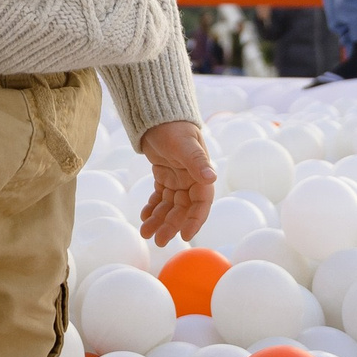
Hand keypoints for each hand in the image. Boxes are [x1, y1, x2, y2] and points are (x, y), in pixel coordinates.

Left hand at [137, 120, 216, 246]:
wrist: (157, 115)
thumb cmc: (173, 127)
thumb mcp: (184, 144)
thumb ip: (197, 161)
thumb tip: (212, 177)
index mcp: (200, 174)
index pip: (201, 203)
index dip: (195, 220)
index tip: (184, 235)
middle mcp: (191, 180)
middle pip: (183, 209)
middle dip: (171, 225)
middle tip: (158, 240)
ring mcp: (178, 179)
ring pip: (170, 206)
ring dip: (159, 219)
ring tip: (145, 231)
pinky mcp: (165, 177)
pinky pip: (160, 197)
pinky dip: (152, 207)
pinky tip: (144, 216)